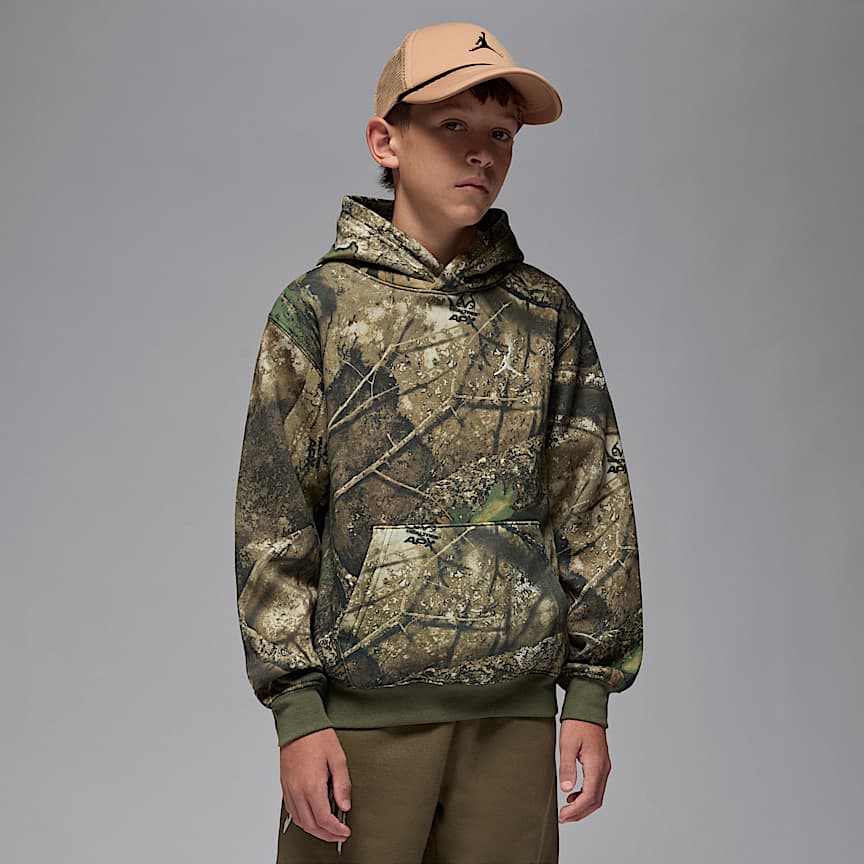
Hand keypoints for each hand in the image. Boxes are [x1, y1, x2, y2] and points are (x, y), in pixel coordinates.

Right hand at [279, 728, 351, 843]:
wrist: (298, 722)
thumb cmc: (317, 736)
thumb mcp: (338, 758)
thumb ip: (342, 785)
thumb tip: (345, 806)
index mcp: (312, 786)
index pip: (324, 819)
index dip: (336, 830)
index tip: (345, 831)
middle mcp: (297, 791)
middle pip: (311, 825)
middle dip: (326, 835)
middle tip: (339, 835)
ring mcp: (289, 789)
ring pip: (300, 821)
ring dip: (314, 830)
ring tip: (328, 830)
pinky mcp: (285, 785)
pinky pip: (292, 811)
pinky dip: (303, 820)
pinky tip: (312, 817)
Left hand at [558, 719, 610, 822]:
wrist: (587, 707)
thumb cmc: (577, 723)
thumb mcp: (567, 744)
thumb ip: (567, 767)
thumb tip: (566, 790)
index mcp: (596, 765)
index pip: (589, 797)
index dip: (576, 810)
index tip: (562, 816)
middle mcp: (604, 768)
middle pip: (595, 800)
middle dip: (579, 813)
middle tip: (563, 818)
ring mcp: (604, 766)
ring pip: (597, 795)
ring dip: (583, 806)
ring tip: (566, 810)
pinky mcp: (601, 763)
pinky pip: (596, 786)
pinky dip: (586, 795)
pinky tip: (572, 794)